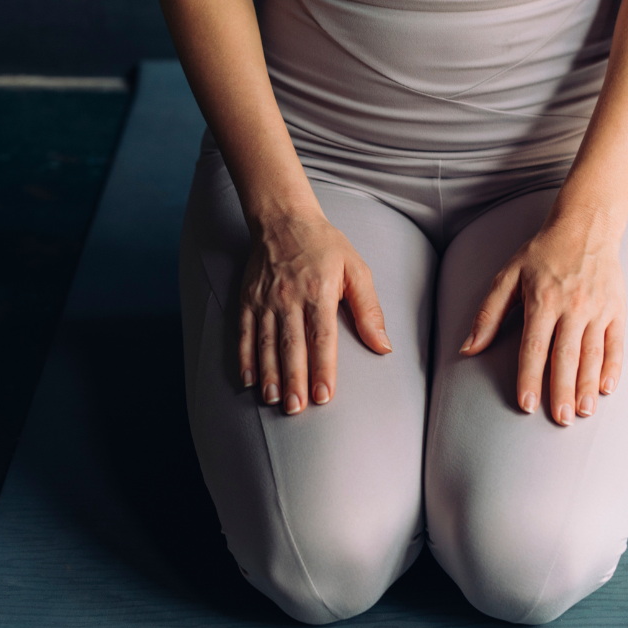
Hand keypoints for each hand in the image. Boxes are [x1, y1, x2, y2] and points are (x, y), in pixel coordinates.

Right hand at [239, 212, 390, 413]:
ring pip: (266, 343)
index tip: (324, 395)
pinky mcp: (248, 299)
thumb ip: (369, 309)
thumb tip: (383, 346)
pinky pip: (245, 332)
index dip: (323, 368)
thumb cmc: (325, 245)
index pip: (321, 338)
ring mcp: (265, 300)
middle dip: (293, 380)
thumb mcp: (356, 269)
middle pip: (291, 346)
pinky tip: (249, 380)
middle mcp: (289, 298)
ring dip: (269, 374)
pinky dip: (245, 357)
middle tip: (296, 409)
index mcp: (319, 292)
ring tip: (272, 400)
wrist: (283, 217)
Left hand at [460, 221, 625, 425]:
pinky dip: (613, 367)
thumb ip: (488, 313)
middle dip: (563, 391)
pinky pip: (616, 343)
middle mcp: (572, 306)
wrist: (586, 226)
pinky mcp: (616, 309)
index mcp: (542, 300)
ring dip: (588, 385)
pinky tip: (607, 389)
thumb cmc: (542, 253)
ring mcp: (597, 309)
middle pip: (566, 356)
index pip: (534, 347)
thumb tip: (467, 349)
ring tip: (584, 412)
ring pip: (593, 354)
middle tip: (560, 420)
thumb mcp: (508, 276)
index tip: (526, 405)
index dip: (530, 378)